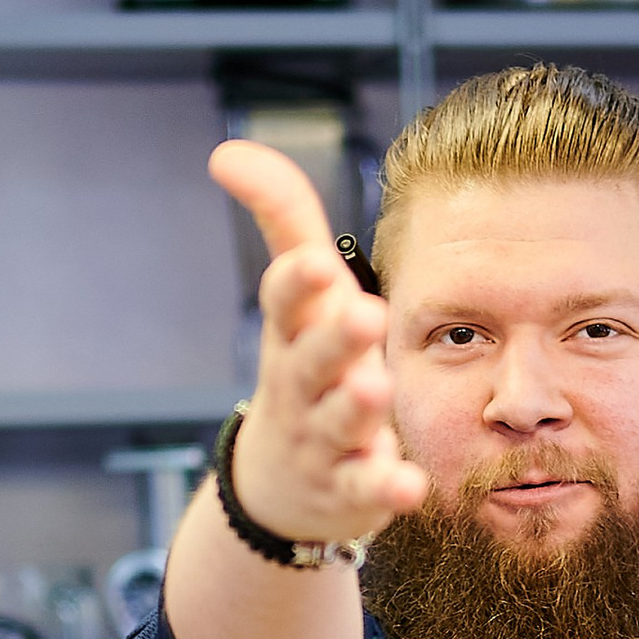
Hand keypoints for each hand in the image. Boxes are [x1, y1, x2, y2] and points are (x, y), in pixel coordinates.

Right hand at [210, 138, 425, 551]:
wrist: (282, 483)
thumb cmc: (305, 366)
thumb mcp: (297, 297)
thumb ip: (283, 219)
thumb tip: (229, 151)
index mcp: (293, 333)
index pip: (285, 302)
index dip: (296, 283)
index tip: (312, 261)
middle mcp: (304, 384)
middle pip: (312, 361)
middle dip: (334, 339)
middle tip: (363, 315)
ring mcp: (325, 438)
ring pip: (339, 422)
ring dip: (357, 407)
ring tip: (377, 391)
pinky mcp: (351, 487)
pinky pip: (366, 488)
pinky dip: (384, 487)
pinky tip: (409, 483)